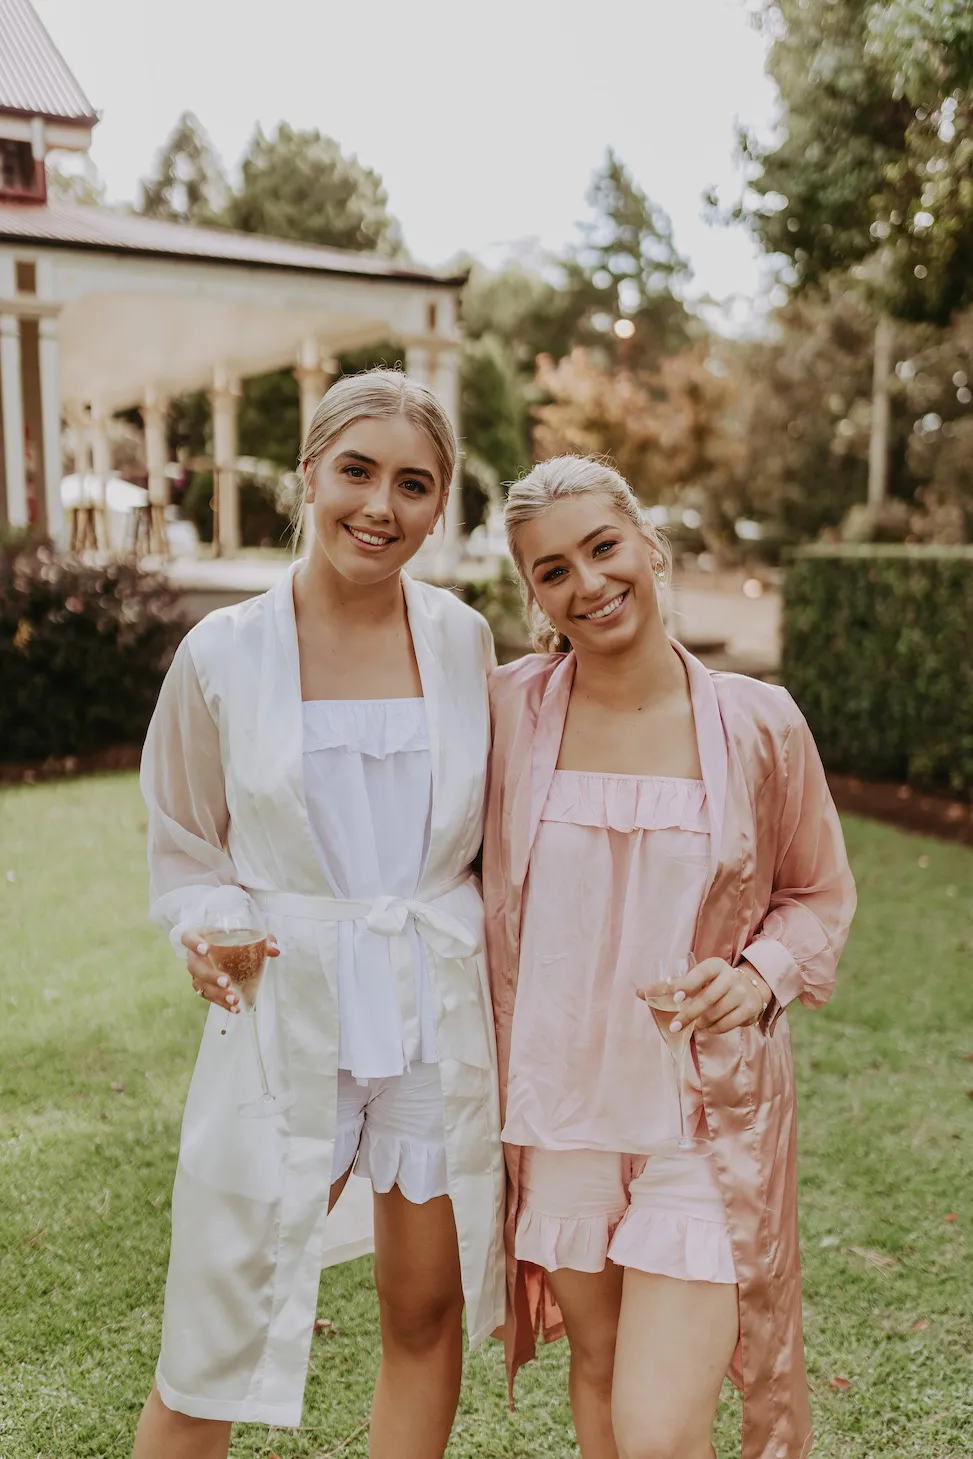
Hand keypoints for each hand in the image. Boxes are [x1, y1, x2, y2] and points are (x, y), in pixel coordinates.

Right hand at [180, 928, 279, 1011]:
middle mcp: (194, 956)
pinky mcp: (203, 987)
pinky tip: (235, 1008)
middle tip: (226, 982)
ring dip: (217, 994)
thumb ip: (260, 939)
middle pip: (195, 967)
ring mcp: (197, 973)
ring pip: (201, 985)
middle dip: (210, 976)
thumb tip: (275, 950)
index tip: (206, 949)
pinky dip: (222, 1003)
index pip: (188, 938)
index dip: (194, 943)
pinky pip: (209, 997)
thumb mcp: (243, 933)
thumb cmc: (229, 938)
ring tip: (234, 999)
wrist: (220, 948)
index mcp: (199, 936)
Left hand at [655, 957, 770, 1036]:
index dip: (688, 985)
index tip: (675, 998)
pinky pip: (726, 1024)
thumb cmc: (714, 984)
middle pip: (707, 998)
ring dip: (701, 1023)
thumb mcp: (698, 979)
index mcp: (715, 965)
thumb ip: (670, 986)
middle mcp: (730, 977)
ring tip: (695, 1024)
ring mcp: (742, 993)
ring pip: (715, 1014)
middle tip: (674, 1027)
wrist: (751, 989)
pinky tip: (708, 1026)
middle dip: (688, 1014)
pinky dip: (713, 1029)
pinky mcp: (749, 1009)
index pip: (700, 974)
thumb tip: (639, 992)